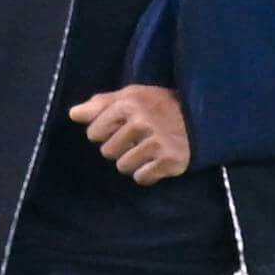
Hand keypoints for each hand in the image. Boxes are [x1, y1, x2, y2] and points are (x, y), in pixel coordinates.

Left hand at [69, 85, 191, 182]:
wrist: (200, 118)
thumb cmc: (159, 106)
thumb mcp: (131, 96)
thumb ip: (101, 104)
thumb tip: (73, 114)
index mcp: (128, 104)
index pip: (93, 133)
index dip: (104, 133)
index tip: (122, 127)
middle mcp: (141, 122)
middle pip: (107, 152)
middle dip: (120, 148)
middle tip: (139, 138)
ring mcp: (156, 143)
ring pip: (123, 167)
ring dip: (133, 162)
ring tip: (148, 149)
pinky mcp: (168, 161)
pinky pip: (141, 178)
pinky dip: (148, 173)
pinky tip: (158, 160)